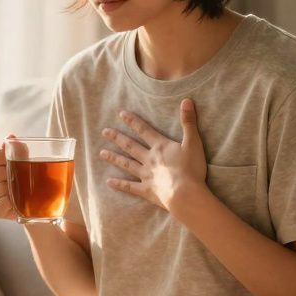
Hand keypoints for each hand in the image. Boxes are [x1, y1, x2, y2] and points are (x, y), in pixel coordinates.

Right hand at [0, 134, 22, 220]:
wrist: (36, 196)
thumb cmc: (25, 173)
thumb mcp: (23, 158)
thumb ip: (16, 148)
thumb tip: (10, 138)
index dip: (8, 158)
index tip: (19, 160)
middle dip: (11, 174)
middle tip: (21, 176)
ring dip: (8, 190)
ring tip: (18, 189)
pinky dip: (7, 204)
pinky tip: (14, 201)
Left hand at [99, 98, 208, 219]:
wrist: (185, 194)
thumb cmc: (191, 169)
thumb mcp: (193, 143)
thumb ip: (189, 122)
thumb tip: (187, 100)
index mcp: (160, 146)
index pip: (144, 130)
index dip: (133, 121)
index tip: (121, 114)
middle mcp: (149, 159)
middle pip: (130, 146)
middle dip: (117, 138)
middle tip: (104, 132)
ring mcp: (146, 175)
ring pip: (126, 164)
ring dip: (114, 158)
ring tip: (102, 153)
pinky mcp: (146, 190)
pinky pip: (129, 186)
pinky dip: (119, 184)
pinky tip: (108, 182)